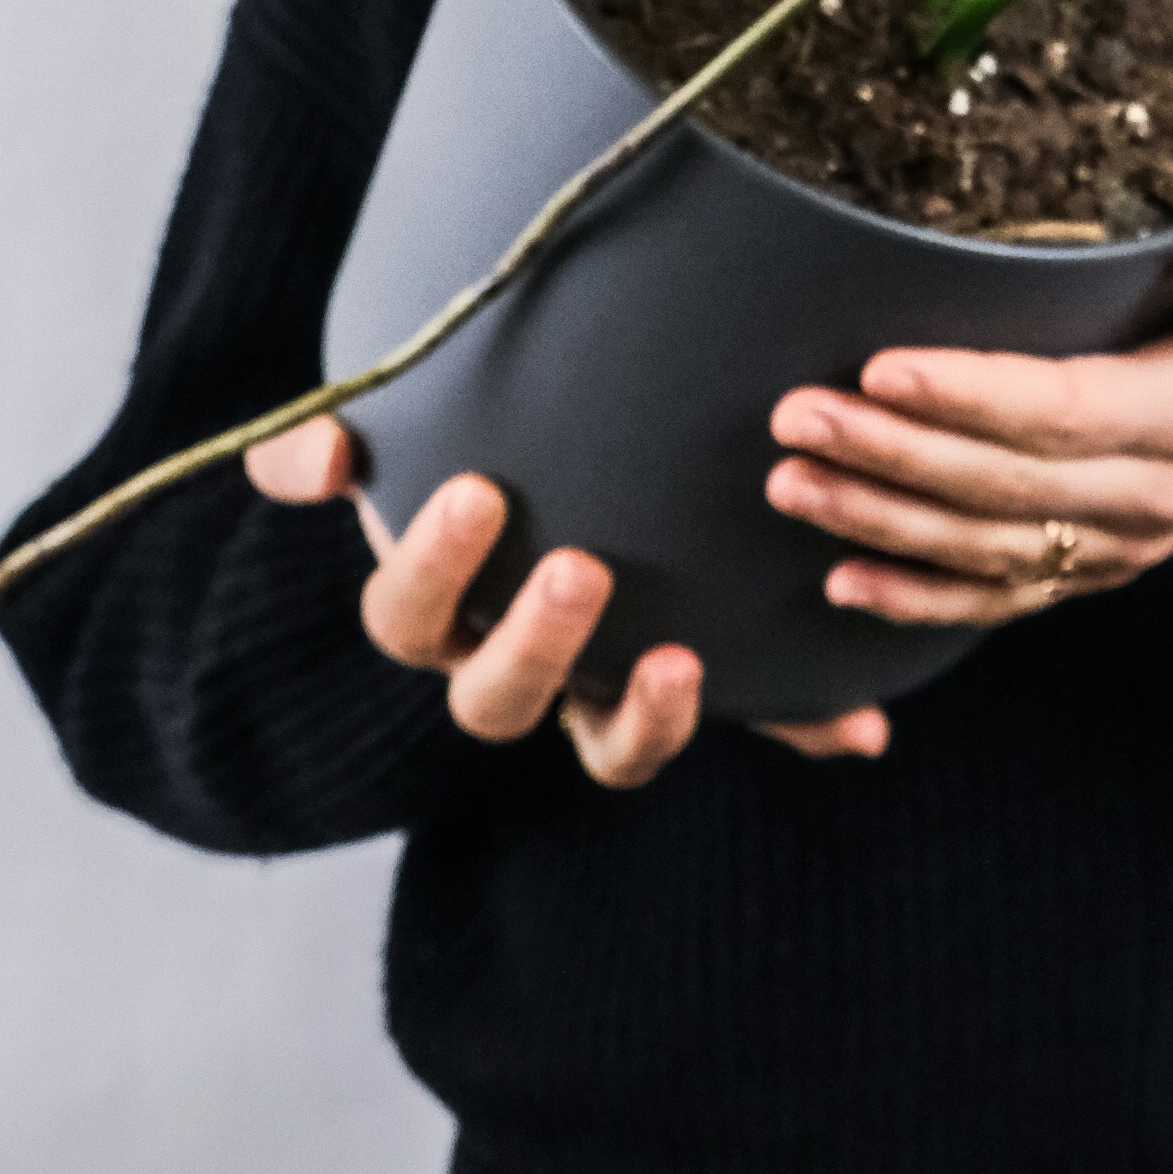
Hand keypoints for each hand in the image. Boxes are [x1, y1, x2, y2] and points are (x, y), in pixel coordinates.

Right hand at [243, 423, 889, 783]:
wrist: (570, 445)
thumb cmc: (468, 436)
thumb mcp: (400, 425)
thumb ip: (331, 442)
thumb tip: (314, 460)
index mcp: (441, 605)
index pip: (406, 620)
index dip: (432, 571)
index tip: (482, 492)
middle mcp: (512, 662)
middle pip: (495, 700)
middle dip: (535, 644)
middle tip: (583, 570)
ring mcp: (601, 689)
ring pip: (606, 747)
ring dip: (646, 719)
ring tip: (683, 661)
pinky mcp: (691, 687)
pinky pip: (752, 727)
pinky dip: (803, 726)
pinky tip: (858, 724)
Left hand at [763, 209, 1172, 627]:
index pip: (1064, 411)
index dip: (971, 396)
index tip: (883, 367)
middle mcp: (1150, 499)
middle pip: (1003, 486)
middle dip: (892, 455)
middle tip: (797, 416)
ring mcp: (1118, 550)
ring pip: (984, 549)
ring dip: (880, 522)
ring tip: (789, 483)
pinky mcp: (1092, 574)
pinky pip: (999, 599)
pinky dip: (917, 600)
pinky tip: (841, 583)